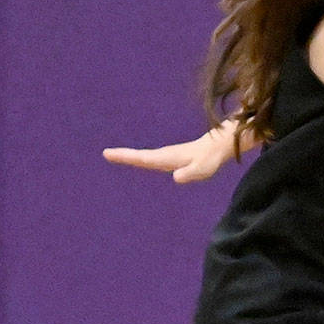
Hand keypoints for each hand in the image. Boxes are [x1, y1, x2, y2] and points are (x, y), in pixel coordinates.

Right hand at [103, 129, 235, 182]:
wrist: (218, 146)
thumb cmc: (209, 160)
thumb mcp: (201, 170)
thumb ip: (189, 174)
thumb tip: (176, 178)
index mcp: (167, 158)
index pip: (143, 158)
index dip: (126, 157)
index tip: (108, 153)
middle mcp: (164, 155)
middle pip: (139, 156)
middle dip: (123, 155)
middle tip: (105, 153)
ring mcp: (167, 155)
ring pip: (144, 156)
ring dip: (128, 155)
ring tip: (113, 155)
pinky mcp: (171, 157)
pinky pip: (151, 158)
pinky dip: (139, 158)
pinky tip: (138, 160)